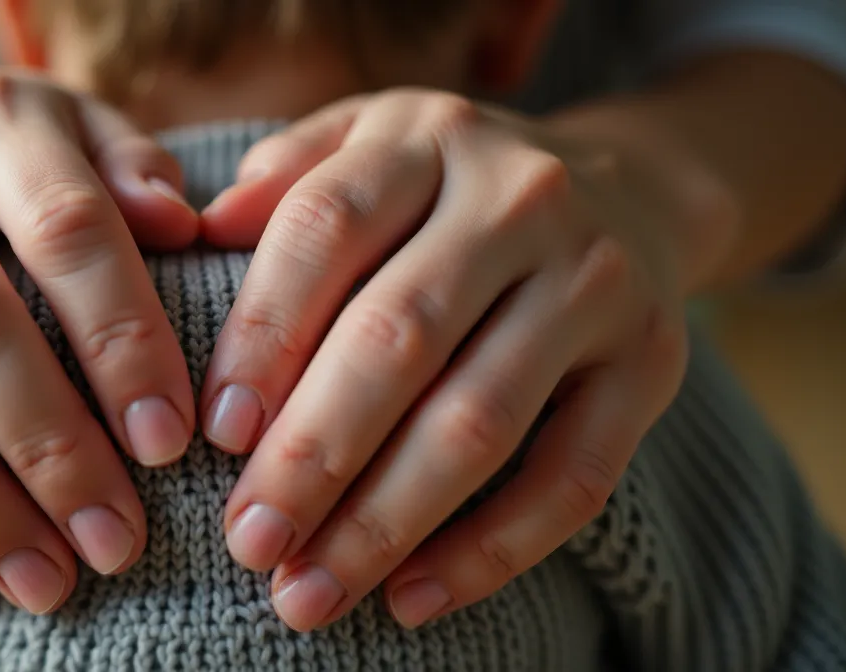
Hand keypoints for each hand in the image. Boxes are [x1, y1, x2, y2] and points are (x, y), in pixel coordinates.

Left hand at [199, 90, 715, 630]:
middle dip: (313, 453)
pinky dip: (489, 551)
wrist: (630, 188)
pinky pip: (571, 477)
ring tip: (307, 594)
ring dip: (384, 522)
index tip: (213, 432)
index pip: (327, 227)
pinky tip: (409, 599)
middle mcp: (521, 199)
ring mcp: (595, 282)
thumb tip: (194, 233)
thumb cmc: (451, 187)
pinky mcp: (650, 364)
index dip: (264, 331)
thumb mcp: (369, 142)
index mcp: (426, 139)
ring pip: (480, 419)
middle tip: (248, 540)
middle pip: (400, 335)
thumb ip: (285, 177)